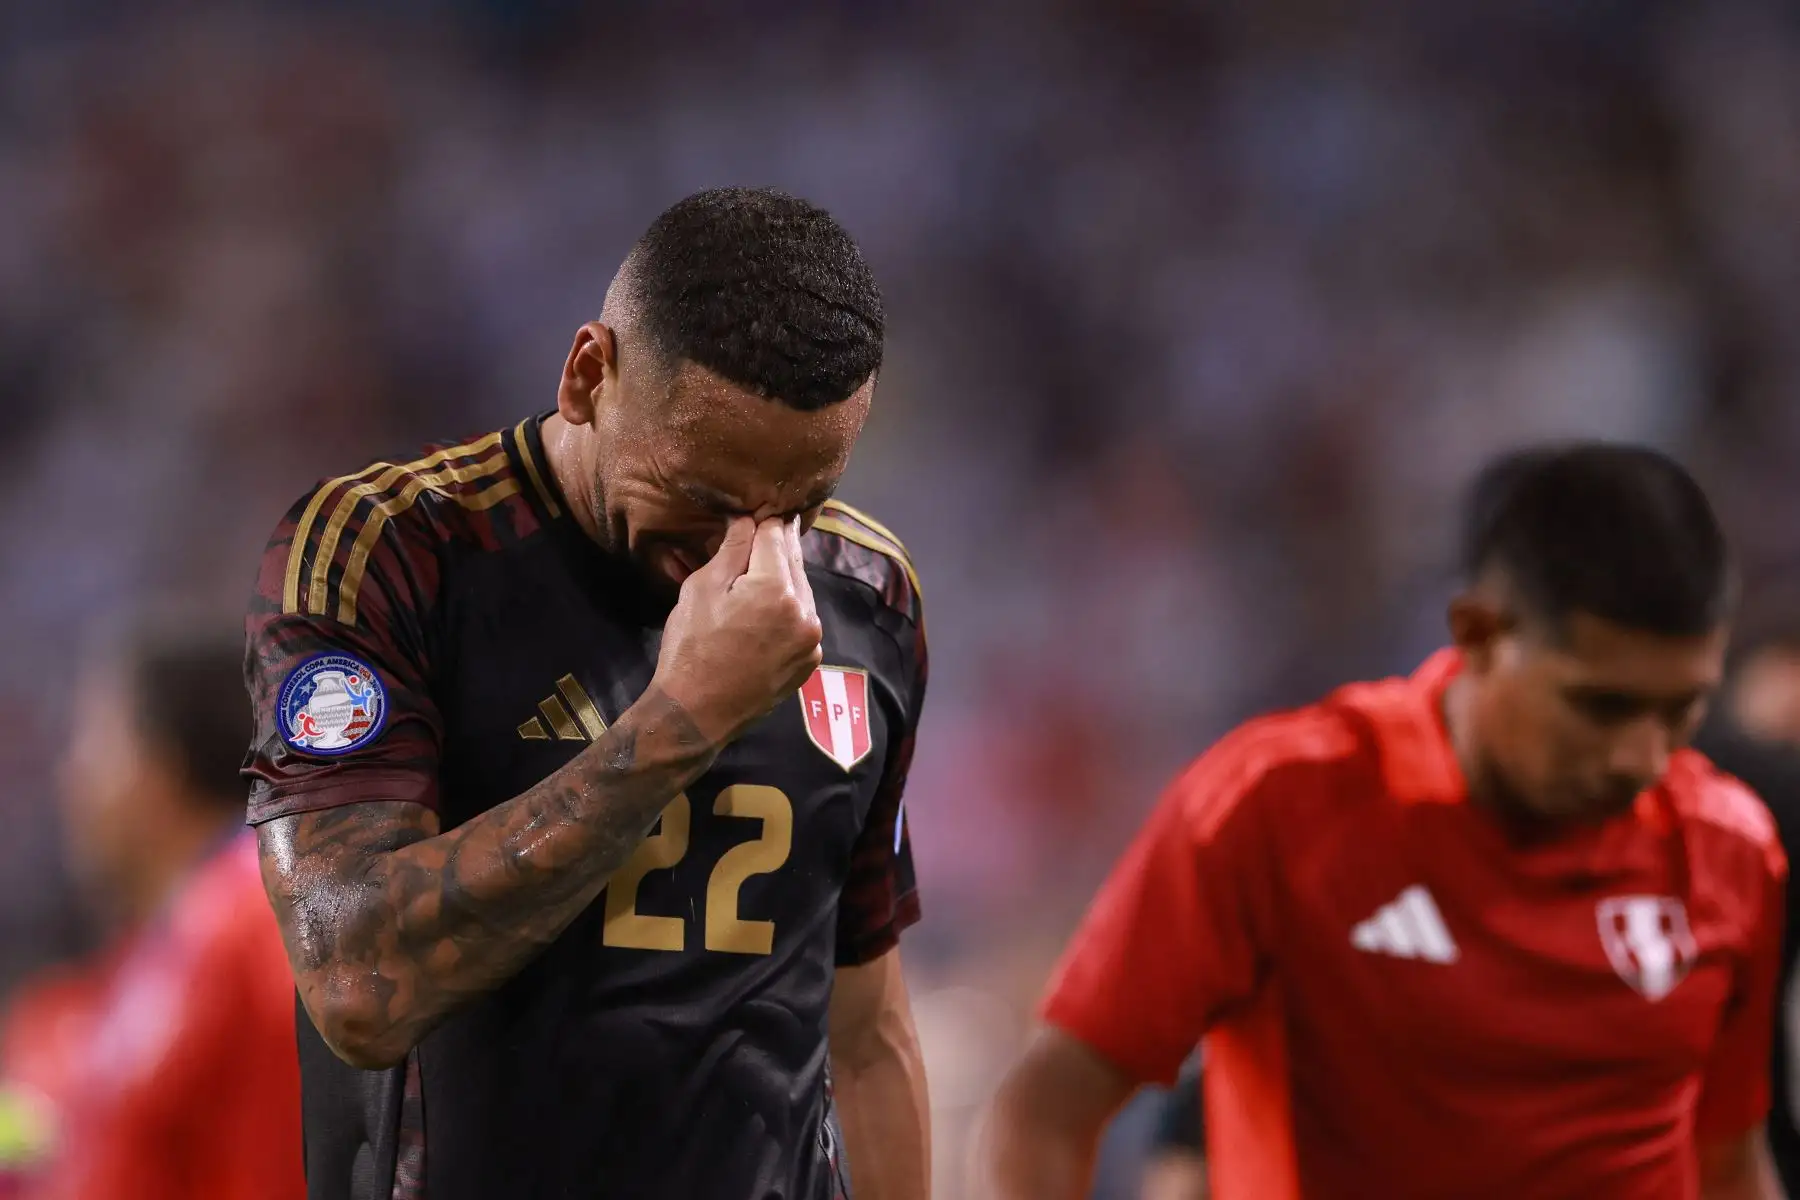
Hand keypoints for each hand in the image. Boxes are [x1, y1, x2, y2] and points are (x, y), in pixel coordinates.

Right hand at [653, 516, 823, 745]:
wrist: (697, 713)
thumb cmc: (691, 648)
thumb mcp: (702, 589)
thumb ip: (732, 549)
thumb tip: (748, 520)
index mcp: (777, 588)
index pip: (776, 534)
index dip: (761, 523)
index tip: (752, 517)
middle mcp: (805, 611)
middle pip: (793, 561)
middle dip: (775, 547)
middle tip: (762, 532)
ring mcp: (812, 639)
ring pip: (801, 591)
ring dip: (784, 579)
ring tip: (759, 575)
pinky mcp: (810, 661)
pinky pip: (802, 620)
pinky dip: (789, 609)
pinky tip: (765, 612)